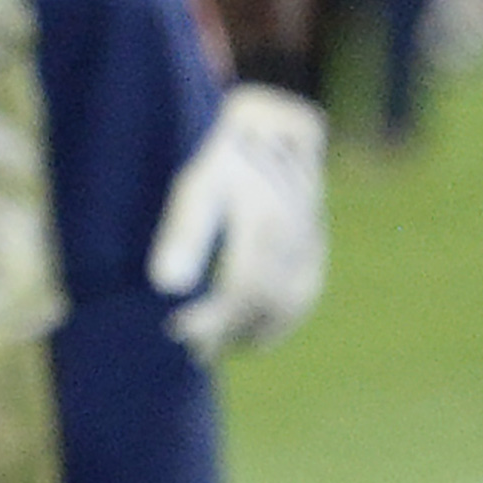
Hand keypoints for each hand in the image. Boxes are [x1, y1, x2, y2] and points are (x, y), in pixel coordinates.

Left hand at [148, 84, 327, 358]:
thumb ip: (183, 235)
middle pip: (264, 304)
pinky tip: (253, 337)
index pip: (240, 290)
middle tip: (194, 350)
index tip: (178, 330)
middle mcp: (296, 239)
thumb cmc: (225, 161)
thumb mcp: (196, 188)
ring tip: (218, 349)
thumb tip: (166, 286)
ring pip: (289, 305)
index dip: (212, 319)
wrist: (275, 132)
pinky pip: (304, 296)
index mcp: (265, 225)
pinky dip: (280, 322)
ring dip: (255, 333)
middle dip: (229, 333)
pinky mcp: (317, 248)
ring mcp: (312, 245)